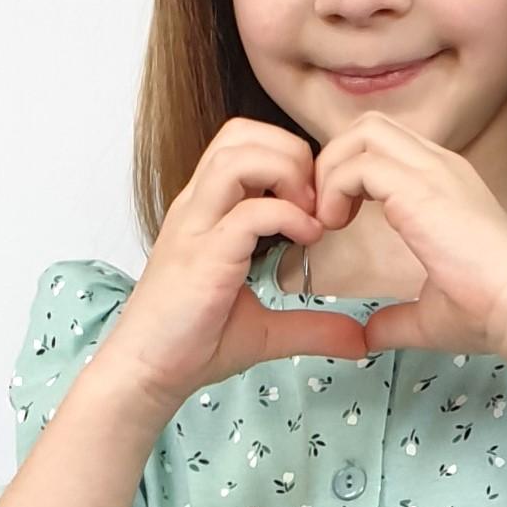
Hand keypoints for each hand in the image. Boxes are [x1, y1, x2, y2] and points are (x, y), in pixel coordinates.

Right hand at [98, 120, 371, 417]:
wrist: (146, 373)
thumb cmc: (192, 345)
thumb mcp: (267, 330)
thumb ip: (313, 325)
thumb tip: (360, 339)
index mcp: (209, 211)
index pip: (244, 143)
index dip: (289, 156)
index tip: (317, 202)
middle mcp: (198, 207)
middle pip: (240, 133)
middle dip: (291, 152)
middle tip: (318, 200)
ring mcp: (196, 227)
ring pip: (238, 155)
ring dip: (287, 173)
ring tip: (311, 214)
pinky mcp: (201, 256)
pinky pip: (247, 211)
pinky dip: (287, 215)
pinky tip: (307, 239)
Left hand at [300, 117, 506, 364]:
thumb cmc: (490, 312)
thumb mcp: (430, 314)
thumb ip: (395, 320)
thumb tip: (369, 337)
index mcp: (445, 183)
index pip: (386, 147)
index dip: (350, 175)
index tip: (339, 222)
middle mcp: (440, 166)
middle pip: (369, 126)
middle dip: (334, 162)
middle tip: (326, 214)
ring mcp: (432, 171)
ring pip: (361, 133)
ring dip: (331, 170)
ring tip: (329, 219)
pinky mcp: (419, 188)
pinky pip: (358, 164)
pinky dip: (334, 188)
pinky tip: (336, 226)